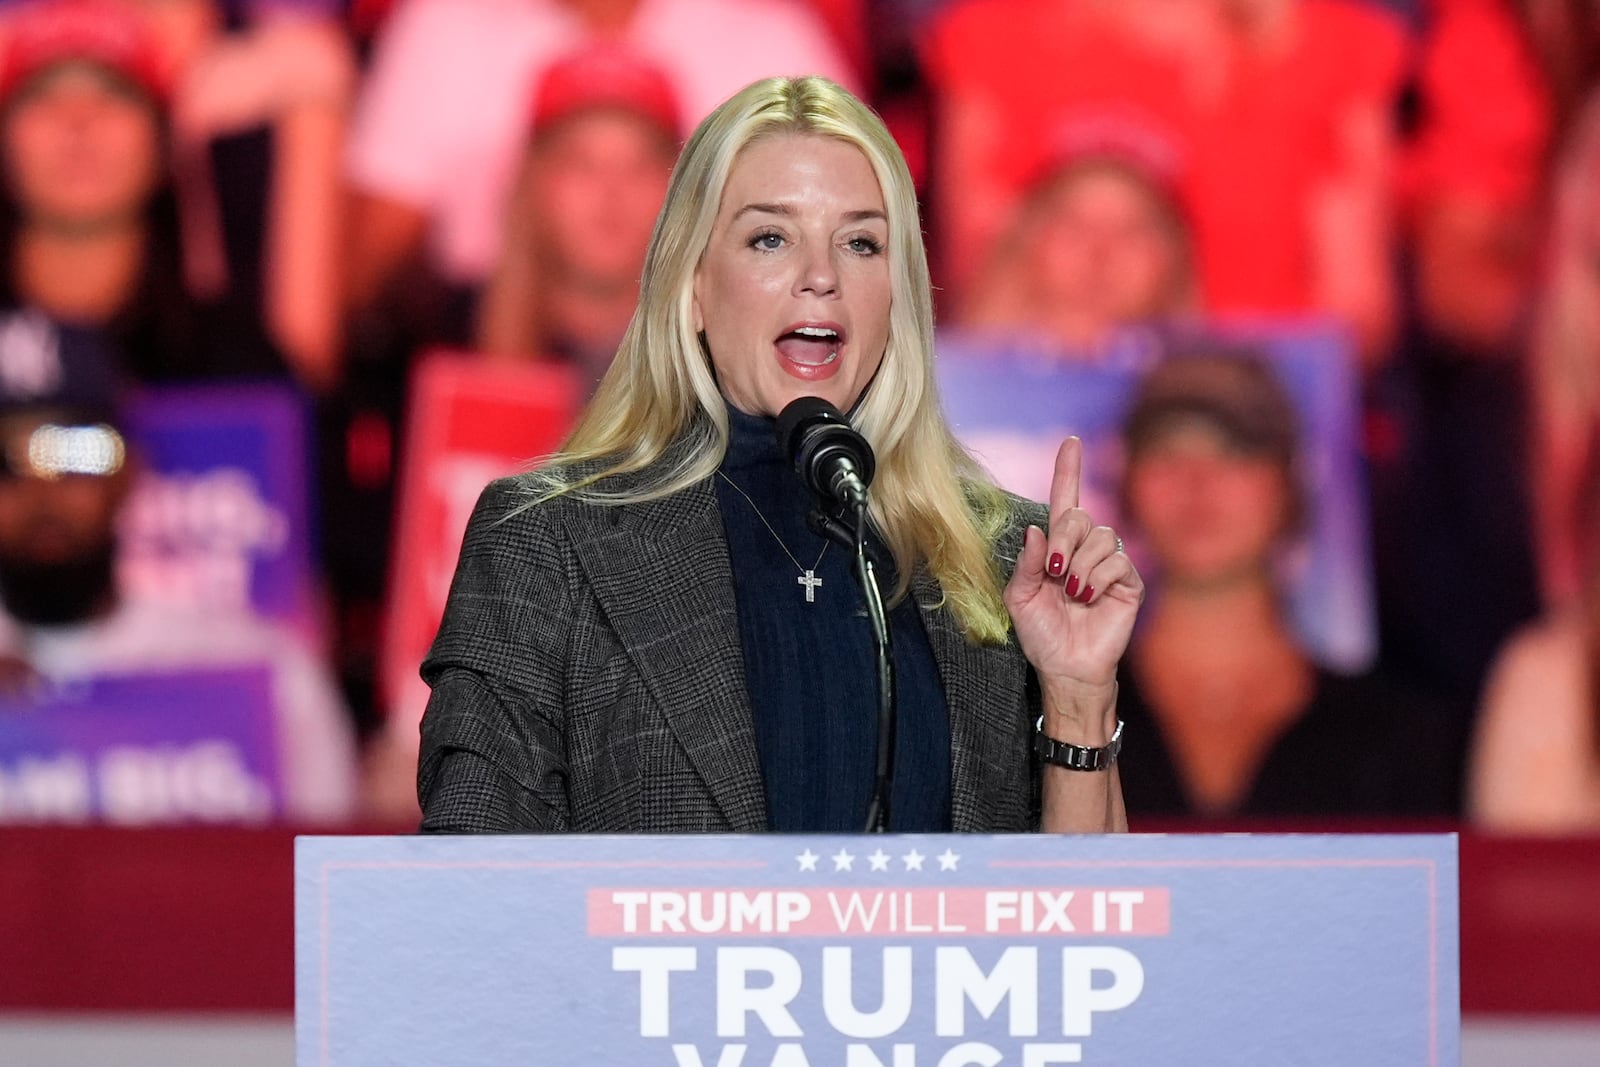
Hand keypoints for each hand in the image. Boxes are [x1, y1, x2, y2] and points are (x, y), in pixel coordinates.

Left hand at [1002, 437, 1143, 715]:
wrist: (1065, 667)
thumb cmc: (1041, 633)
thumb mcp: (1019, 597)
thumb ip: (1026, 562)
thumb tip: (1037, 530)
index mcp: (1058, 547)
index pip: (1066, 499)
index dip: (1068, 470)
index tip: (1071, 441)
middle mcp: (1085, 549)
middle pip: (1080, 516)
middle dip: (1063, 539)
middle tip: (1053, 570)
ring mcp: (1109, 564)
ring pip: (1101, 537)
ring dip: (1080, 564)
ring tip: (1071, 592)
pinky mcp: (1129, 582)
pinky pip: (1117, 561)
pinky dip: (1097, 577)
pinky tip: (1088, 597)